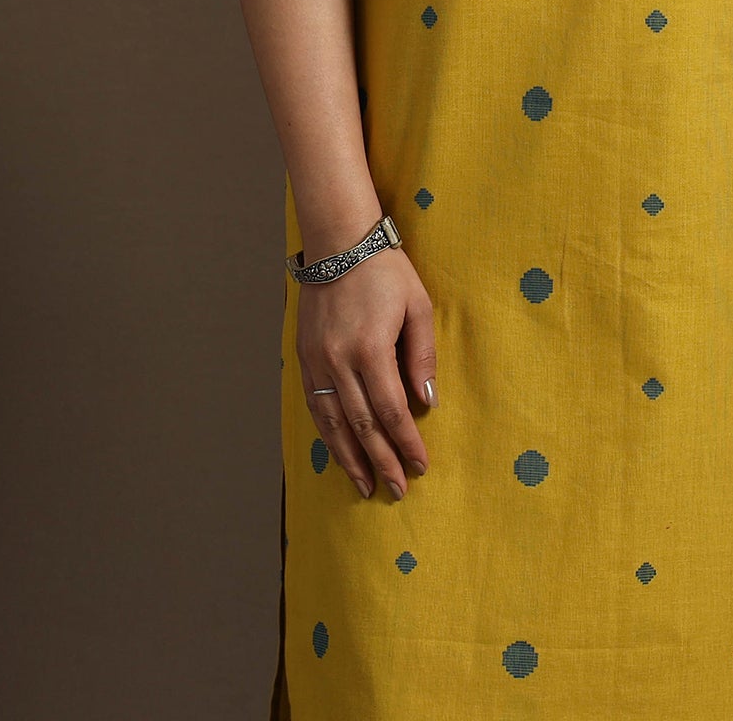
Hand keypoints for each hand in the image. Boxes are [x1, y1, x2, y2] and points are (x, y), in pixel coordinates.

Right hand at [296, 244, 437, 498]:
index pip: (392, 410)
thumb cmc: (385, 271)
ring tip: (365, 486)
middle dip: (382, 462)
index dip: (406, 442)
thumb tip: (428, 402)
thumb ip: (422, 355)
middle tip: (397, 489)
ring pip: (333, 423)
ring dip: (351, 458)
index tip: (420, 465)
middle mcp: (338, 360)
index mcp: (370, 348)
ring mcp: (316, 361)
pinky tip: (339, 451)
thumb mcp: (418, 306)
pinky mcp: (304, 357)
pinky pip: (316, 406)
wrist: (338, 242)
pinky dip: (328, 434)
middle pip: (362, 425)